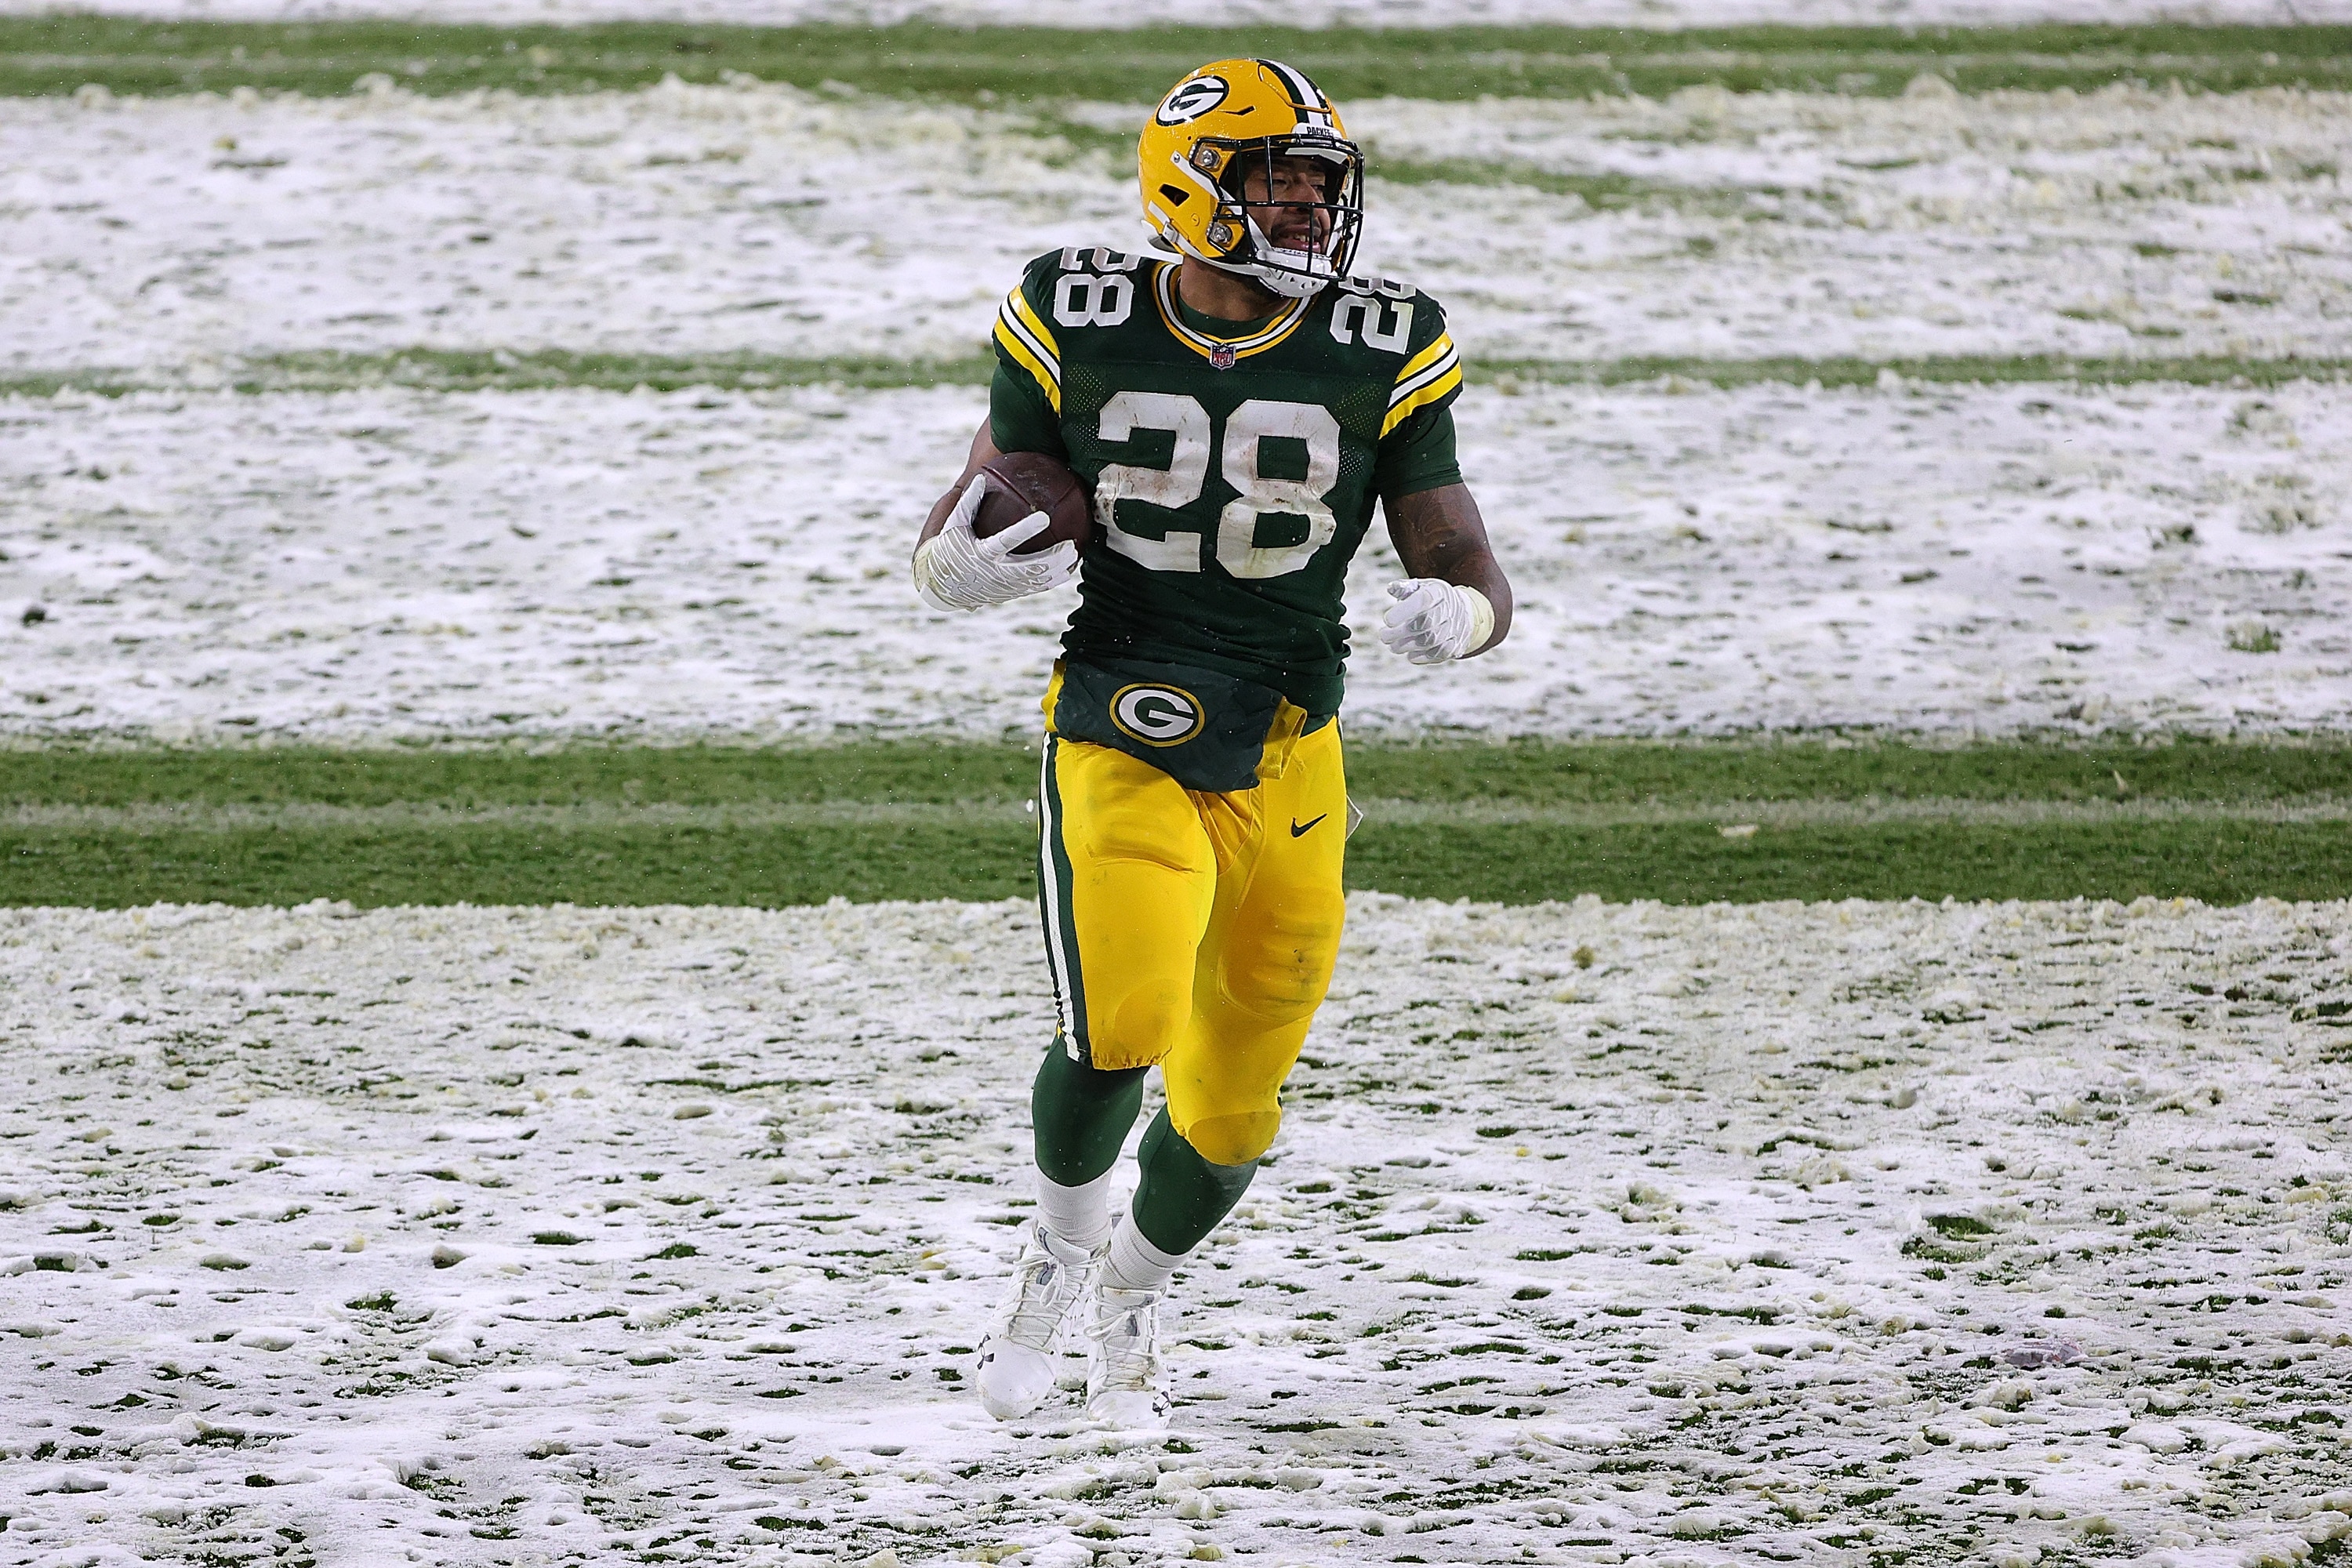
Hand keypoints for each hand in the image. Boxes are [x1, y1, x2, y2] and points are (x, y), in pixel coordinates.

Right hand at [912, 475, 1080, 611]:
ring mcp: (1004, 586)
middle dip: (1053, 558)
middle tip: (1071, 546)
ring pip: (1036, 581)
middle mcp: (995, 572)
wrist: (943, 586)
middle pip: (1030, 566)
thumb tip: (981, 477)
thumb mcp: (953, 525)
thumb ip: (968, 502)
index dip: (1025, 529)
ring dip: (1057, 571)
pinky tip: (1067, 572)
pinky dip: (1051, 581)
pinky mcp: (1009, 593)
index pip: (1007, 539)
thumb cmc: (948, 550)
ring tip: (1075, 558)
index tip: (1044, 517)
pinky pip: (1034, 588)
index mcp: (983, 553)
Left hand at [1378, 578, 1492, 664]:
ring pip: (1430, 641)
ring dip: (1407, 646)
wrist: (1464, 611)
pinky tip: (1409, 654)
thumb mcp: (1421, 587)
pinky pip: (1439, 654)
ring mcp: (1456, 629)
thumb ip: (1404, 588)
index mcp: (1439, 592)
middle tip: (1384, 636)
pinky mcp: (1456, 646)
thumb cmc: (1434, 598)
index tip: (1387, 620)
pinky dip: (1421, 657)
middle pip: (1425, 624)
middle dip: (1400, 632)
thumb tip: (1391, 588)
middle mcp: (1450, 610)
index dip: (1403, 612)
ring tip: (1393, 646)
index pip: (1423, 601)